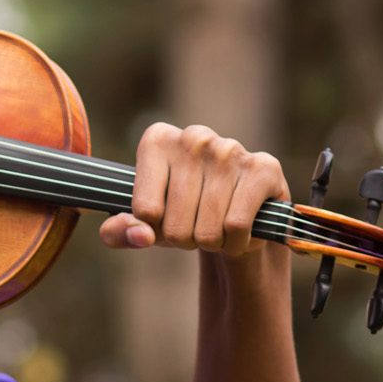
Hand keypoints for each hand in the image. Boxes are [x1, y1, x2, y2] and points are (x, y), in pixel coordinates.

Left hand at [97, 124, 290, 259]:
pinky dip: (236, 244)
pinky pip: (236, 226)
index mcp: (157, 140)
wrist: (241, 216)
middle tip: (197, 226)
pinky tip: (240, 232)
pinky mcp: (263, 168)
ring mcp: (230, 149)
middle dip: (185, 240)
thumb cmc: (183, 215)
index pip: (144, 210)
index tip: (165, 218)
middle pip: (174, 225)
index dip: (154, 229)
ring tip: (218, 228)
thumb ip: (120, 231)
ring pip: (207, 230)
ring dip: (212, 244)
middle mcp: (193, 137)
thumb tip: (141, 236)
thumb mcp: (144, 224)